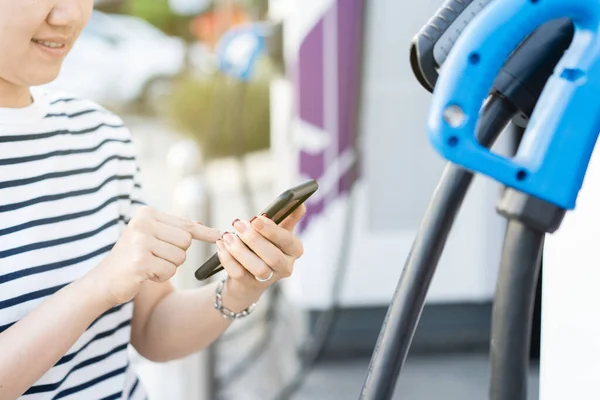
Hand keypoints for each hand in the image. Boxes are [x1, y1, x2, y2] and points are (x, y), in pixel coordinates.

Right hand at [90, 206, 220, 304]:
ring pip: (180, 257)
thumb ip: (172, 228)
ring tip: (149, 265)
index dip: (204, 232)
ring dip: (168, 266)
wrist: (104, 280)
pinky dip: (161, 276)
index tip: (220, 235)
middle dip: (177, 254)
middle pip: (186, 241)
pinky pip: (170, 271)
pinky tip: (145, 274)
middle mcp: (143, 223)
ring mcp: (141, 242)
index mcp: (147, 214)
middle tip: (155, 257)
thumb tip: (197, 223)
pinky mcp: (140, 261)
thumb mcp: (150, 237)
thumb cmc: (132, 257)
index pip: (185, 224)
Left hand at [216, 204, 306, 304]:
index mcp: (294, 249)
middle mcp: (286, 266)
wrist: (247, 277)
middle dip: (254, 239)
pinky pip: (239, 273)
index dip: (272, 231)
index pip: (288, 241)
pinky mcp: (250, 285)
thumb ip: (288, 216)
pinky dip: (228, 258)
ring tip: (227, 236)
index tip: (256, 218)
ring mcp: (269, 279)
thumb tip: (299, 201)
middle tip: (238, 224)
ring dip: (240, 250)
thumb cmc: (263, 247)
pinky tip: (221, 246)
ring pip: (258, 268)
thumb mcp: (276, 231)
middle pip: (273, 257)